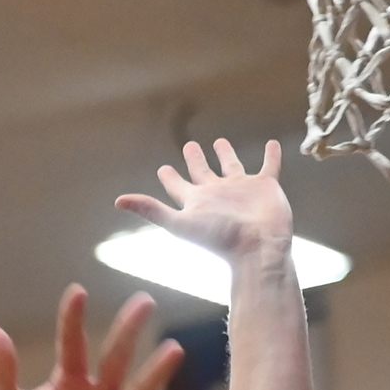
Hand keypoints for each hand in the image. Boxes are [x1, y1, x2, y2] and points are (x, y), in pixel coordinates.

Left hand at [116, 139, 292, 260]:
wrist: (257, 248)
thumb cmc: (219, 238)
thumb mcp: (179, 222)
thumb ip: (150, 209)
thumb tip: (118, 201)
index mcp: (196, 201)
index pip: (177, 186)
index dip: (169, 177)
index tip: (163, 168)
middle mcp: (217, 194)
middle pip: (202, 172)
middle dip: (195, 159)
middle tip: (189, 145)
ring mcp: (242, 189)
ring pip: (232, 165)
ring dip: (226, 154)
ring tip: (220, 141)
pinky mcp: (265, 186)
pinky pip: (268, 166)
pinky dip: (270, 155)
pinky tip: (271, 144)